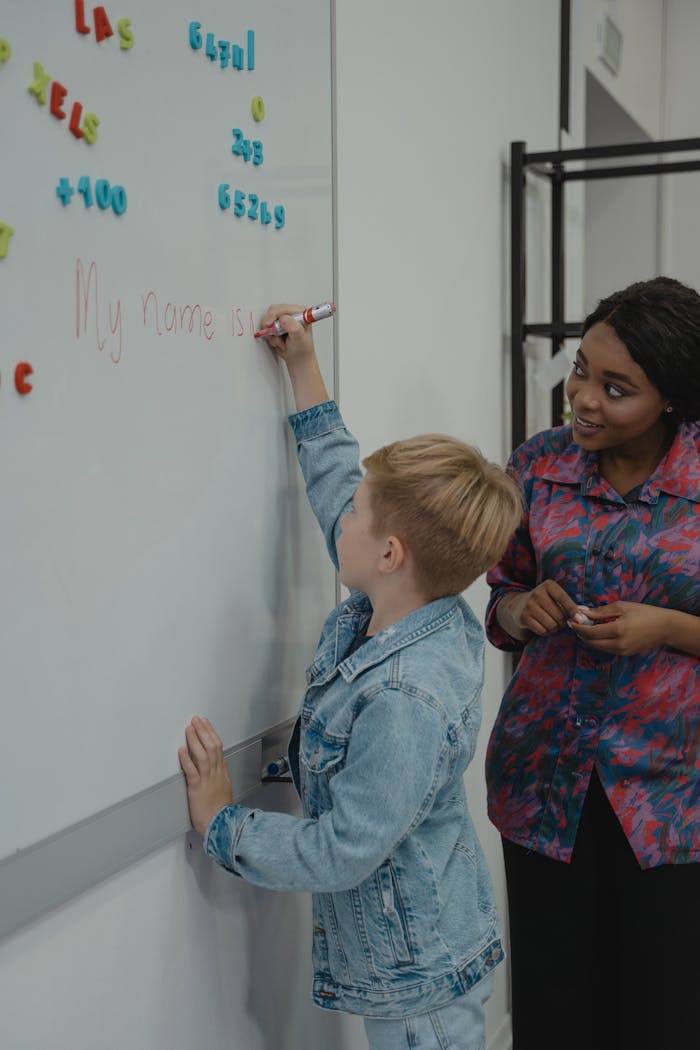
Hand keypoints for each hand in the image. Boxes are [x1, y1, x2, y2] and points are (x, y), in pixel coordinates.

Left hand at [178, 716, 233, 834]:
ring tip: (189, 729)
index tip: (205, 724)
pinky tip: (181, 750)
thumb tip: (220, 764)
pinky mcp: (197, 788)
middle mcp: (216, 772)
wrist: (221, 824)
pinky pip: (192, 770)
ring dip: (196, 740)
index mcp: (221, 772)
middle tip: (196, 720)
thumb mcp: (225, 788)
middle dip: (204, 731)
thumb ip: (221, 774)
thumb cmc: (220, 810)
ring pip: (203, 754)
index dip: (211, 733)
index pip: (218, 746)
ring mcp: (207, 779)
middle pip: (211, 746)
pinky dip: (186, 759)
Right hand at [259, 302, 329, 411]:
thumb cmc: (303, 353)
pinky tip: (278, 344)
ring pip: (269, 322)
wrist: (299, 365)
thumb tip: (286, 319)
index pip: (283, 307)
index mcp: (302, 313)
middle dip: (272, 327)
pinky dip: (271, 338)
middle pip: (273, 312)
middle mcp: (294, 315)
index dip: (275, 314)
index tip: (271, 324)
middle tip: (274, 337)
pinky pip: (268, 330)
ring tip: (281, 343)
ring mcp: (285, 322)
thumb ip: (294, 327)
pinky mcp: (279, 329)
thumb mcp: (299, 340)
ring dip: (272, 334)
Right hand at [499, 580, 580, 638]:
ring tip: (551, 623)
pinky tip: (543, 626)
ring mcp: (529, 605)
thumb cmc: (546, 602)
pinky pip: (542, 631)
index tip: (580, 619)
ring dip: (555, 628)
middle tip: (561, 621)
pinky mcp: (524, 617)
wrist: (519, 606)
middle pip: (559, 615)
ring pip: (552, 625)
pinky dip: (546, 632)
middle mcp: (537, 593)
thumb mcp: (555, 598)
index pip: (563, 598)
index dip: (573, 609)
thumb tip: (582, 617)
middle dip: (563, 622)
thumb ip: (570, 605)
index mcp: (548, 585)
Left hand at [568, 601, 670, 655]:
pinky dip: (599, 642)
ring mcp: (622, 651)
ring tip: (584, 627)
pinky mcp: (625, 654)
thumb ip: (600, 611)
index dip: (578, 626)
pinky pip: (606, 649)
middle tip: (575, 624)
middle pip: (591, 642)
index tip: (571, 620)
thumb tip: (582, 611)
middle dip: (581, 633)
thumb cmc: (644, 612)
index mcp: (617, 630)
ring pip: (598, 647)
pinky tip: (597, 633)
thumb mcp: (622, 606)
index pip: (590, 632)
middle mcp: (619, 644)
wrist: (665, 627)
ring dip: (588, 638)